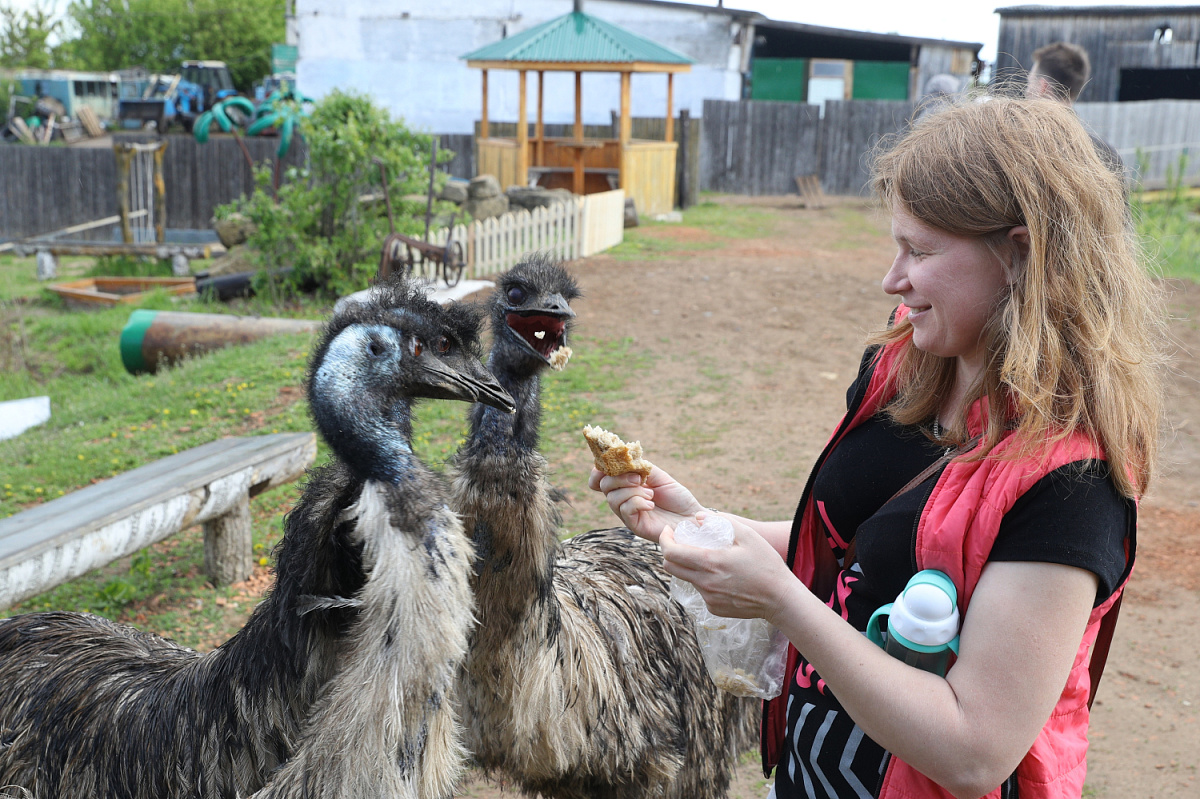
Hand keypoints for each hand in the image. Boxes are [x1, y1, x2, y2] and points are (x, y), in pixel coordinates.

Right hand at [588, 464, 702, 542]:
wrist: (691, 518)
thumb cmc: (678, 498)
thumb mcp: (659, 477)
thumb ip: (641, 468)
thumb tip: (626, 461)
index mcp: (626, 485)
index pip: (600, 479)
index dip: (597, 471)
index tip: (607, 465)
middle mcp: (623, 499)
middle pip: (604, 485)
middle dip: (619, 478)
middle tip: (638, 479)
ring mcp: (627, 513)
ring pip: (613, 498)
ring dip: (632, 492)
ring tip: (651, 495)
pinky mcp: (634, 525)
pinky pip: (625, 510)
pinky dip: (637, 503)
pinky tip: (651, 504)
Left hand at [659, 515, 793, 622]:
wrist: (780, 599)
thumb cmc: (766, 564)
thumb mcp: (749, 536)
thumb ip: (722, 522)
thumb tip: (698, 516)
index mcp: (710, 563)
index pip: (671, 552)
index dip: (664, 540)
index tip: (667, 531)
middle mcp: (705, 582)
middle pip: (670, 567)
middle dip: (669, 552)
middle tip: (679, 542)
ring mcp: (708, 597)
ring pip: (686, 578)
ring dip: (689, 566)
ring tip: (707, 558)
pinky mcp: (713, 608)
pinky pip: (700, 591)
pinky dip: (704, 580)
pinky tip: (721, 576)